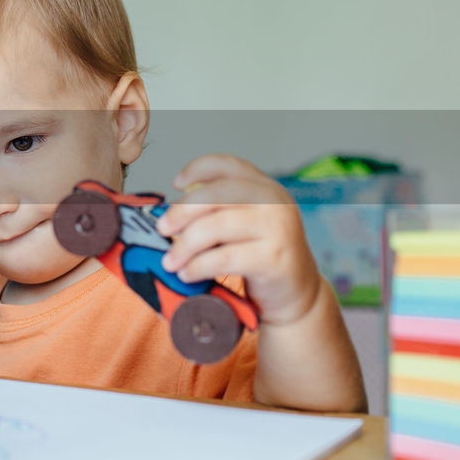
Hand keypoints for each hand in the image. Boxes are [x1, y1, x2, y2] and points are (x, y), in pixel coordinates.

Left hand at [155, 153, 323, 325]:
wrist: (297, 294)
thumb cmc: (260, 257)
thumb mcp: (245, 225)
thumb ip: (220, 211)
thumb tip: (170, 215)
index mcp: (265, 187)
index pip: (228, 165)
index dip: (198, 169)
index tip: (176, 184)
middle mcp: (274, 201)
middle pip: (216, 194)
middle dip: (182, 211)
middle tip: (162, 229)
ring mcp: (277, 228)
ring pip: (216, 226)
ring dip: (185, 245)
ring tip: (170, 261)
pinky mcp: (273, 259)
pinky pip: (224, 257)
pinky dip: (198, 266)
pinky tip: (187, 274)